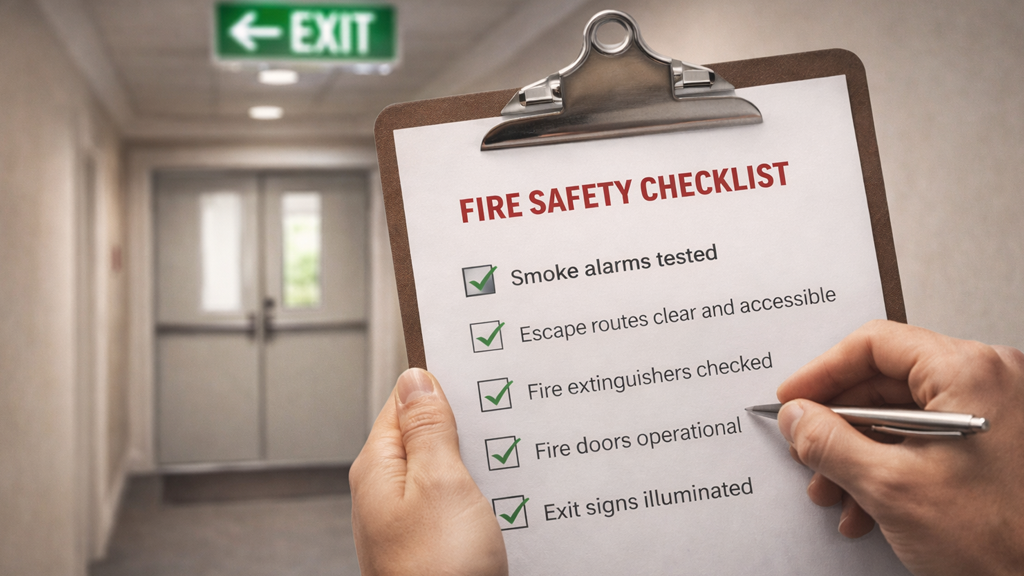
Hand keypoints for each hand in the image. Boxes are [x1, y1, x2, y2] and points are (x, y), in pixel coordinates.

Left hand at [350, 368, 507, 575]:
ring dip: (477, 464)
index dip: (441, 384)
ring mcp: (409, 519)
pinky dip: (480, 495)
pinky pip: (456, 503)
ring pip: (447, 470)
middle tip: (502, 419)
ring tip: (506, 461)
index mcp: (378, 466)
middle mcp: (387, 491)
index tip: (475, 372)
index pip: (404, 401)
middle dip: (465, 427)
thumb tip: (417, 380)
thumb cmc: (438, 572)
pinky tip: (501, 497)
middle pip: (427, 435)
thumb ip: (429, 428)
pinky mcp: (433, 543)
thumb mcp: (442, 483)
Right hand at [776, 319, 1023, 575]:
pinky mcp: (994, 443)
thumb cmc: (1005, 541)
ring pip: (901, 416)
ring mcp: (996, 412)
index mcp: (970, 371)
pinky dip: (890, 468)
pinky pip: (926, 439)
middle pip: (885, 382)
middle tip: (808, 450)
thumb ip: (830, 443)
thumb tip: (798, 418)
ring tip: (836, 492)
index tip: (794, 399)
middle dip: (839, 427)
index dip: (823, 373)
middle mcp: (989, 381)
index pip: (874, 345)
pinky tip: (869, 506)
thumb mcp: (891, 487)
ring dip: (858, 456)